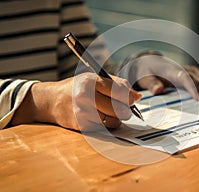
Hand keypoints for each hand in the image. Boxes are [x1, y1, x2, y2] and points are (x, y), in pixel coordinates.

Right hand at [11, 72, 141, 130]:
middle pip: (119, 108)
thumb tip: (137, 96)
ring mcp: (82, 112)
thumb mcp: (94, 78)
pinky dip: (106, 124)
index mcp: (90, 81)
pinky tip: (99, 117)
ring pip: (114, 121)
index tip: (132, 99)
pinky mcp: (81, 126)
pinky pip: (105, 128)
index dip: (129, 96)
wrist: (52, 101)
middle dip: (125, 109)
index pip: (119, 90)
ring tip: (108, 112)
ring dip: (116, 118)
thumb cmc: (77, 88)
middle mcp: (85, 96)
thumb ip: (117, 84)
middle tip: (122, 107)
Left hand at [132, 54, 198, 99]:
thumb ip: (151, 84)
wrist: (148, 61)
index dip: (192, 88)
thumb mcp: (143, 77)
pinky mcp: (193, 72)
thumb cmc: (146, 71)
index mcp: (171, 71)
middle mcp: (183, 69)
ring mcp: (189, 70)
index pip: (184, 79)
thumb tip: (158, 90)